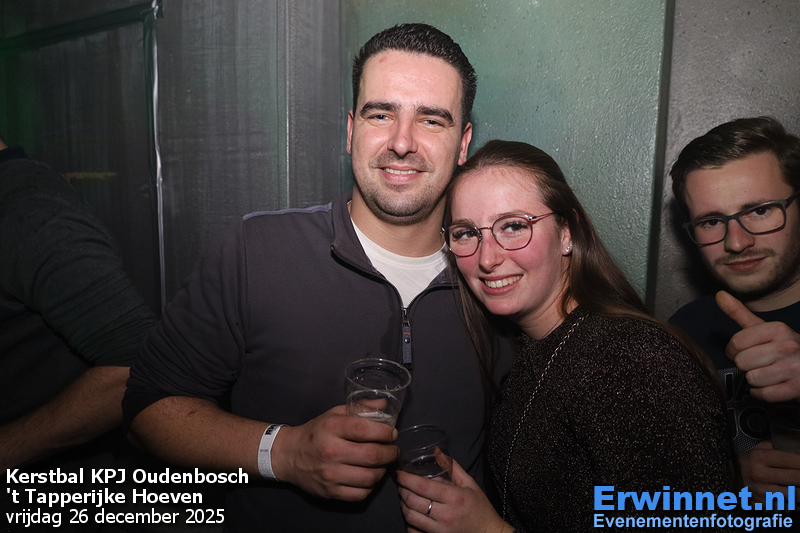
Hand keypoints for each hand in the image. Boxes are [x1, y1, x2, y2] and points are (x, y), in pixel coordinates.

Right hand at [271, 405, 397, 500]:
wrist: (288, 455)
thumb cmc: (315, 432)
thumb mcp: (333, 414)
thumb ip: (360, 408)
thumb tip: (384, 405)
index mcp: (331, 428)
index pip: (364, 430)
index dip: (384, 432)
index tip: (392, 434)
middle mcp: (330, 452)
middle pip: (372, 455)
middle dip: (390, 453)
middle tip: (393, 450)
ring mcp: (330, 475)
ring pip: (370, 477)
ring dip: (383, 470)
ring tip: (382, 463)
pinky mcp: (330, 492)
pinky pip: (361, 493)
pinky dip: (370, 485)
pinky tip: (369, 476)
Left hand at [397, 458, 511, 532]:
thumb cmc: (479, 508)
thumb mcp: (469, 483)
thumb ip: (451, 466)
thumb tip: (436, 450)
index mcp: (453, 497)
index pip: (422, 487)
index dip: (406, 479)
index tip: (399, 474)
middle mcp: (445, 514)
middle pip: (412, 501)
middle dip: (402, 490)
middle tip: (401, 484)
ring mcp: (440, 530)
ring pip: (410, 516)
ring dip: (403, 505)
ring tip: (405, 497)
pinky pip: (414, 531)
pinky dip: (409, 522)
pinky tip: (413, 514)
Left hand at [716, 291, 799, 401]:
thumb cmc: (784, 347)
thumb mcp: (765, 328)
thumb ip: (740, 313)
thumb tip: (719, 295)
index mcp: (778, 329)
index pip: (737, 342)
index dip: (733, 350)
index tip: (741, 351)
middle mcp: (788, 346)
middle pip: (742, 361)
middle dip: (746, 365)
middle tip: (758, 363)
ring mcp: (795, 368)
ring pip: (752, 379)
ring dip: (755, 379)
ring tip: (768, 373)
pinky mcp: (797, 388)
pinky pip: (764, 394)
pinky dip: (763, 393)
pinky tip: (772, 385)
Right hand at [739, 440, 799, 503]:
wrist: (728, 478)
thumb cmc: (748, 461)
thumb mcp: (759, 448)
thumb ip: (778, 447)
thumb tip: (798, 445)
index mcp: (759, 457)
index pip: (793, 461)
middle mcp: (760, 475)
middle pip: (798, 478)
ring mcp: (761, 492)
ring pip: (796, 495)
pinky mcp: (763, 505)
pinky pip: (789, 507)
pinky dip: (797, 504)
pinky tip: (798, 498)